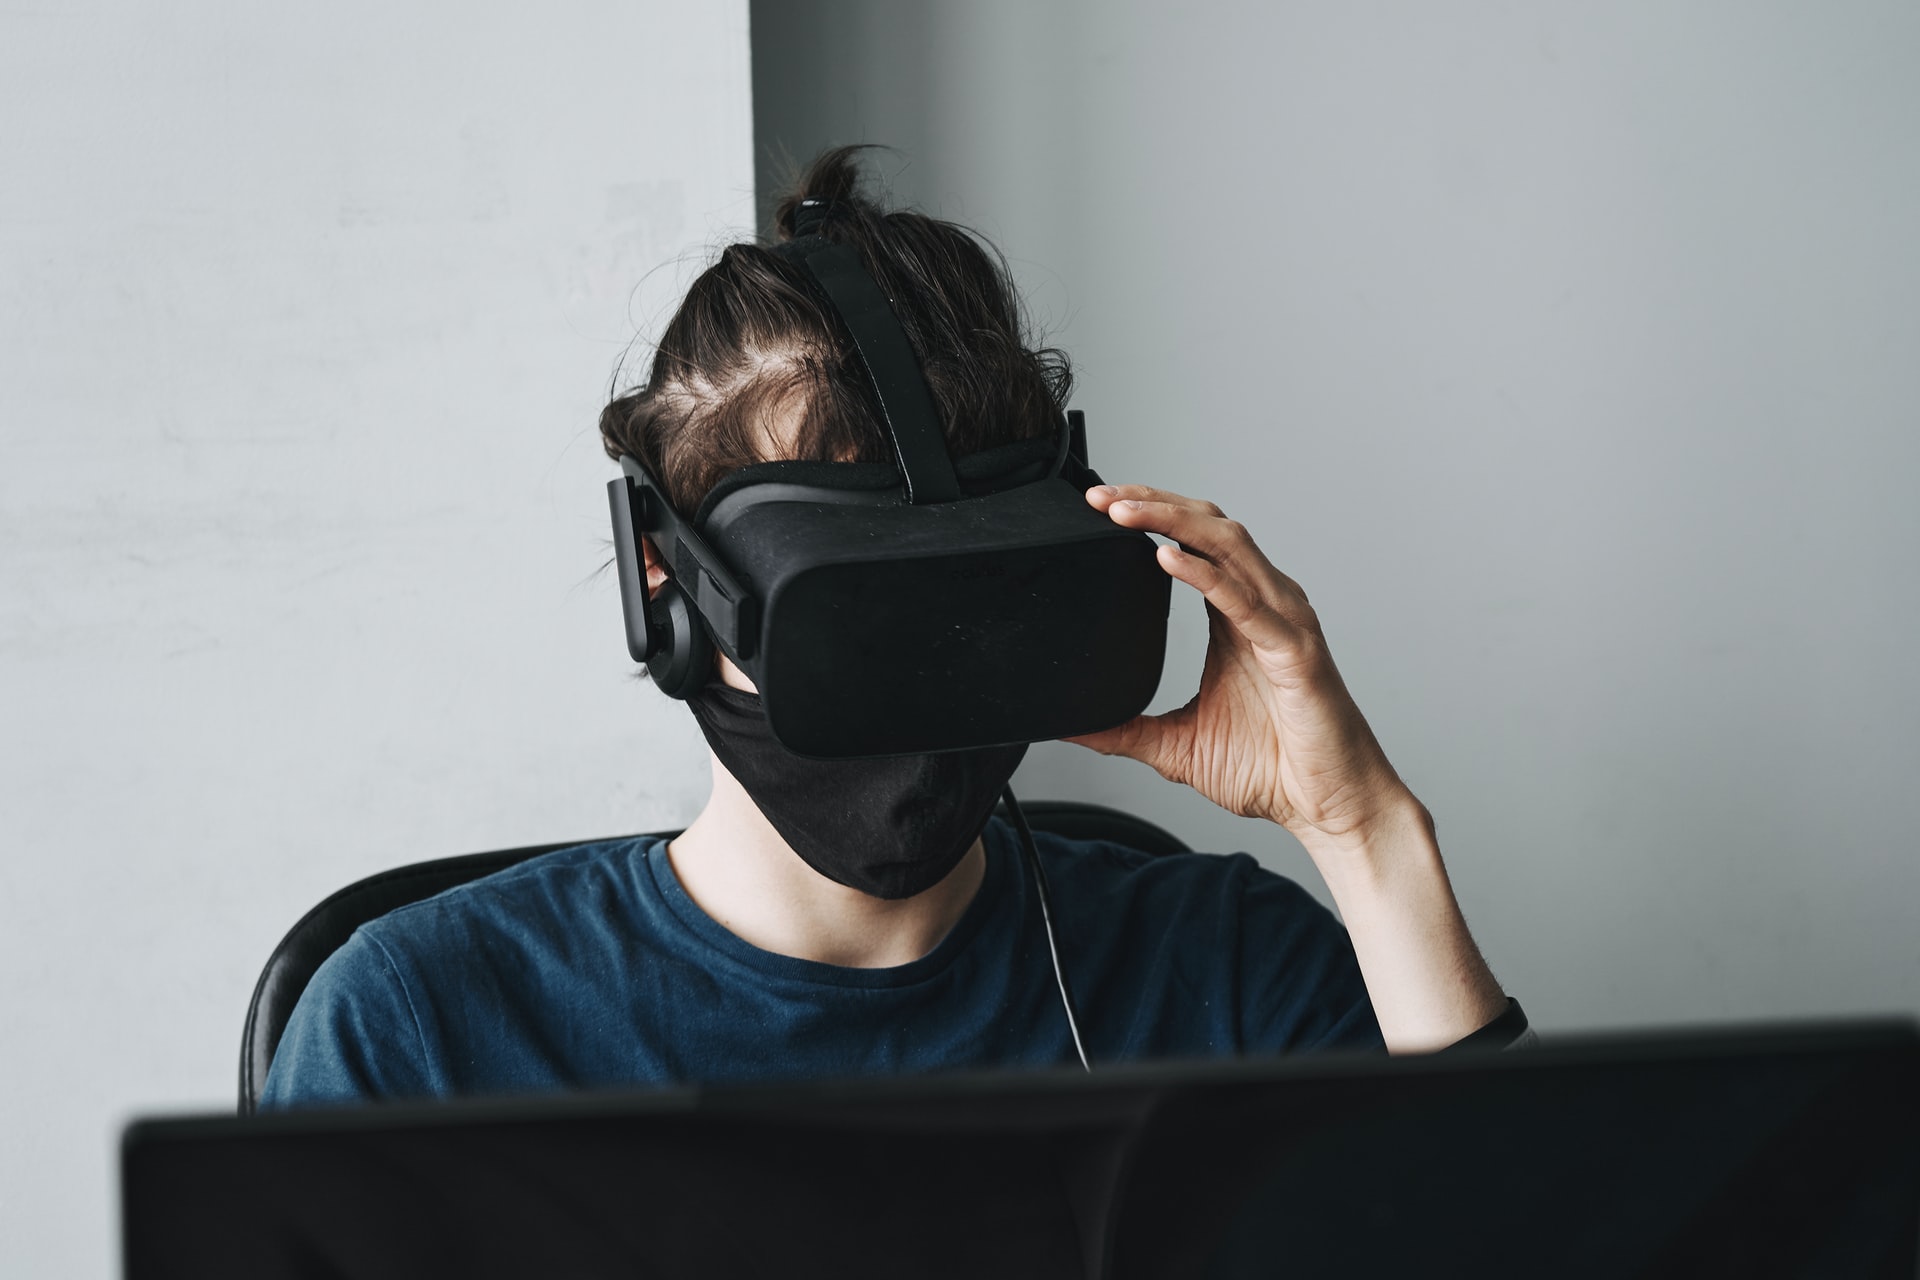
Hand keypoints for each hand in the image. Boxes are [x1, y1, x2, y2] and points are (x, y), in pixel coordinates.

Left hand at [1068, 485, 1416, 852]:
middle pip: (1207, 526)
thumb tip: (1069, 727)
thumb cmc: (1273, 769)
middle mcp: (1263, 604)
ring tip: (1122, 511)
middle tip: (1098, 495)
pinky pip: (1244, 601)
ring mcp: (1282, 621)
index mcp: (1236, 615)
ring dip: (1173, 521)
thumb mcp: (1177, 745)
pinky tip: (1168, 560)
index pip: (1191, 541)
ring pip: (1227, 545)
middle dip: (1152, 502)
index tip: (1097, 505)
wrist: (1329, 807)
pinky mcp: (1294, 651)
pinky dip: (1204, 575)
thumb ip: (1124, 730)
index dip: (1148, 515)